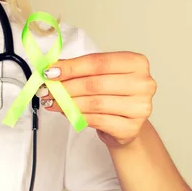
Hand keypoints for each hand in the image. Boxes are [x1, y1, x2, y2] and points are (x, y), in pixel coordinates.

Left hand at [39, 51, 156, 146]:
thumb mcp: (99, 75)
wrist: (125, 122)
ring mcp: (141, 107)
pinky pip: (97, 120)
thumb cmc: (112, 93)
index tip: (51, 71)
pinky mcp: (132, 128)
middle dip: (66, 87)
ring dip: (68, 103)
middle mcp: (144, 83)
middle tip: (47, 89)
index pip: (99, 62)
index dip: (72, 67)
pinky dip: (78, 116)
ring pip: (95, 103)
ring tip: (52, 102)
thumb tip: (52, 69)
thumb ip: (79, 69)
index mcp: (137, 63)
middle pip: (95, 83)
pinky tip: (67, 112)